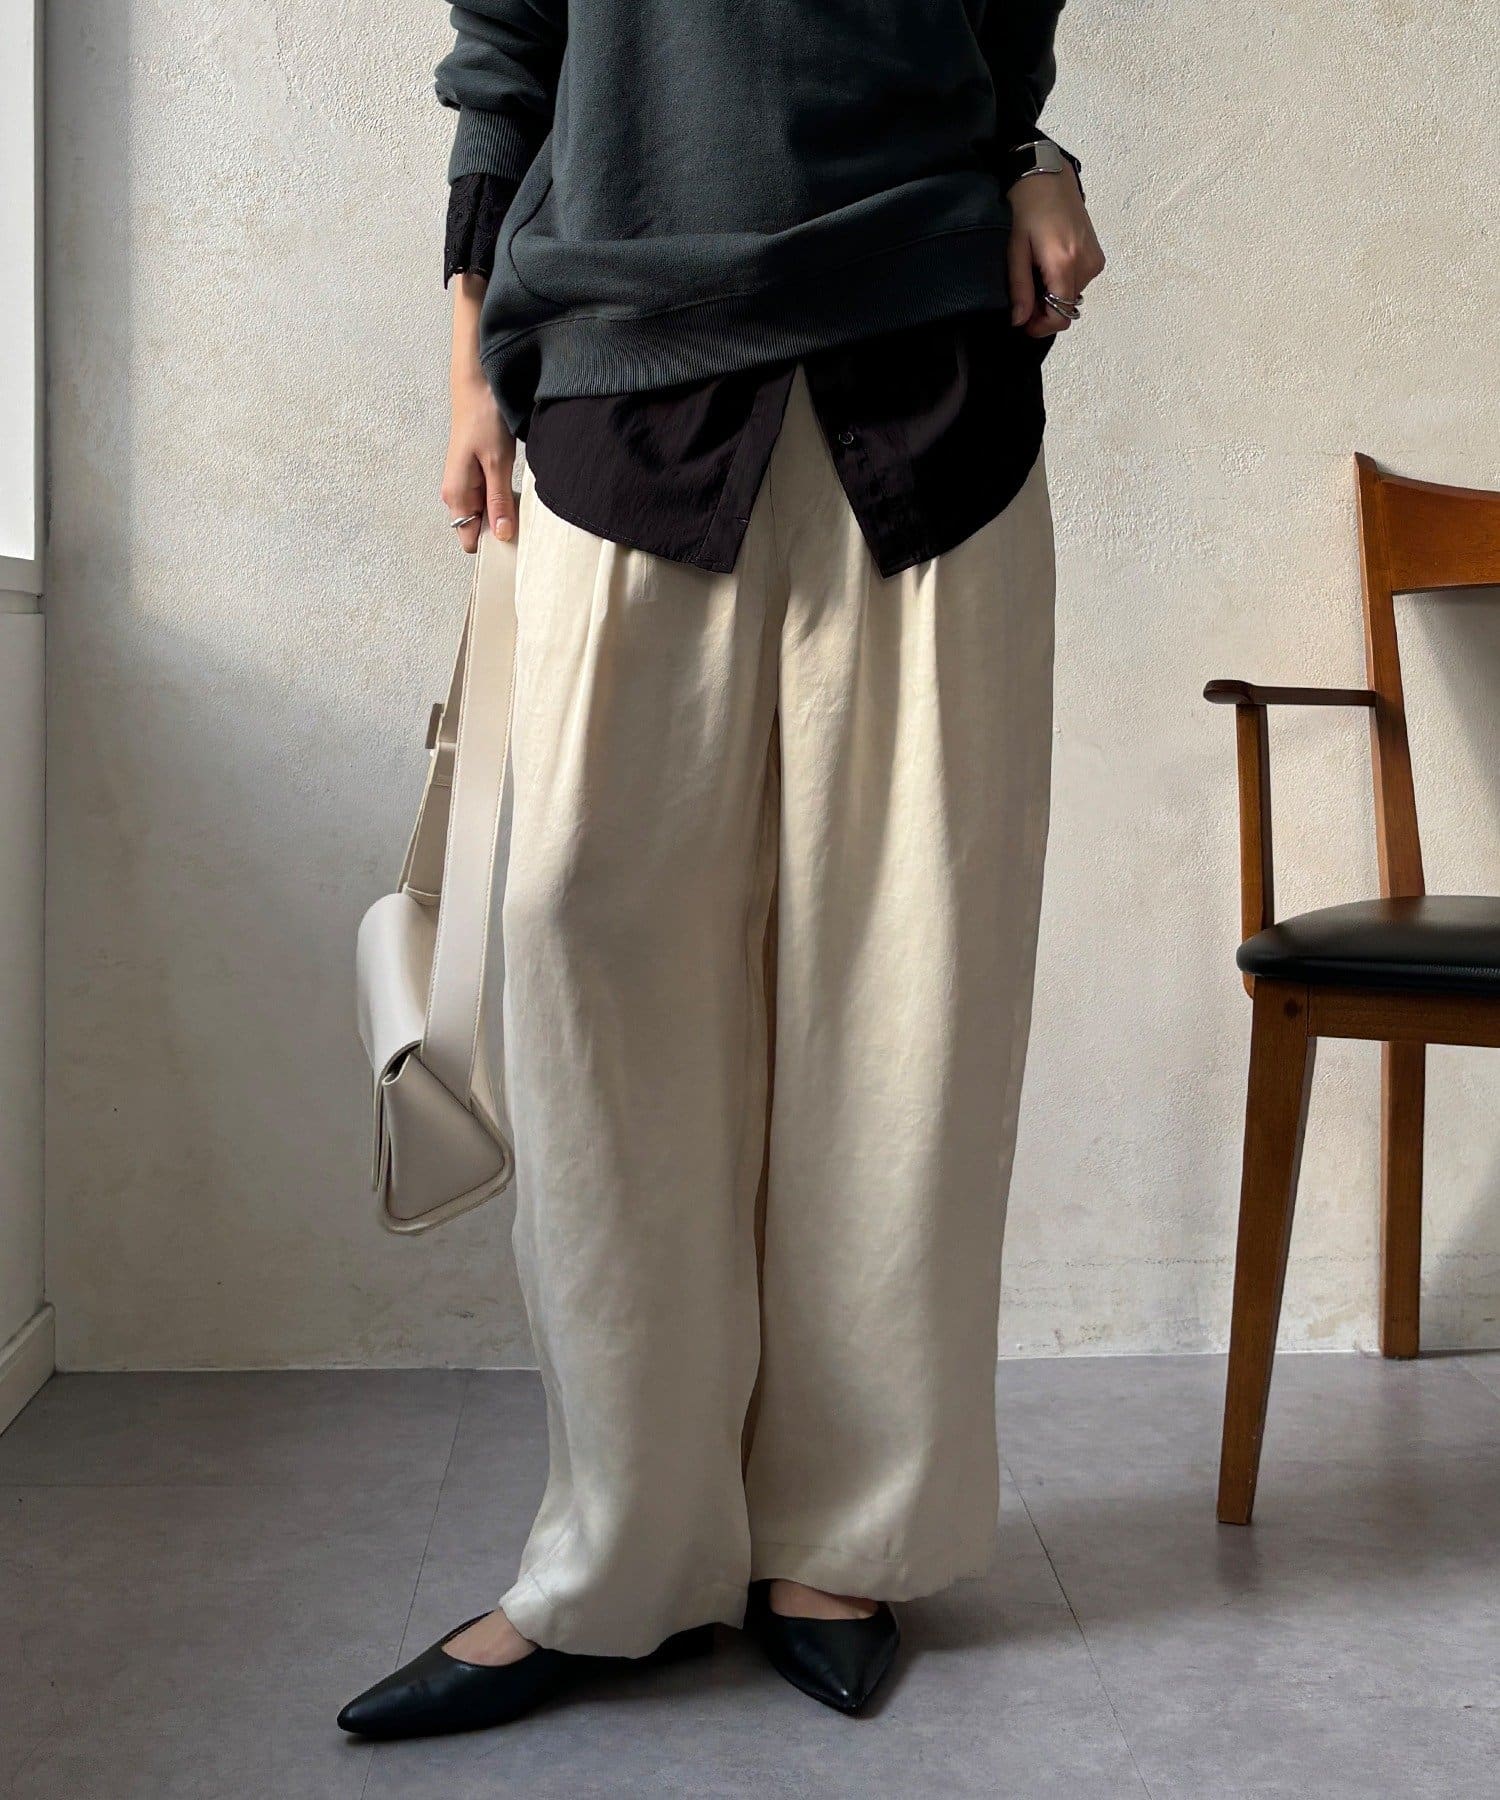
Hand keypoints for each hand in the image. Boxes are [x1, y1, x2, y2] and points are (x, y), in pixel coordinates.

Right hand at [443, 273, 516, 554]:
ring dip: (505, 514)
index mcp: (456, 494)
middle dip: (500, 531)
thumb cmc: (483, 419)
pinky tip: (521, 494)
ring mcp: (467, 482)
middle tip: (527, 527)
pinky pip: (491, 498)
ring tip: (526, 510)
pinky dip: (505, 500)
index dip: (491, 544)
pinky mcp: (478, 472)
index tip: (516, 544)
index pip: (469, 539)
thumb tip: (502, 536)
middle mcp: (457, 492)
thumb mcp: (496, 463)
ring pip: (486, 513)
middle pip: (478, 528)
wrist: (478, 383)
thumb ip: (499, 501)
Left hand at [1007, 165, 1105, 338]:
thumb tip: (1020, 320)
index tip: (1024, 323)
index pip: (1061, 316)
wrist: (1047, 174)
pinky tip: (1048, 264)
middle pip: (1067, 307)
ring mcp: (1094, 258)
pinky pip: (1080, 280)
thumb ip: (1020, 287)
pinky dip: (1063, 281)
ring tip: (1035, 272)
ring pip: (1073, 295)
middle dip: (1045, 310)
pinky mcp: (1097, 252)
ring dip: (1054, 294)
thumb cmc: (1026, 206)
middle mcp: (1086, 264)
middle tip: (1024, 294)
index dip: (1041, 326)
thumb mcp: (1015, 249)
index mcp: (1065, 264)